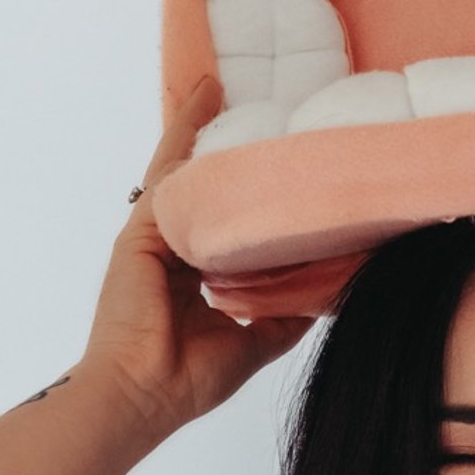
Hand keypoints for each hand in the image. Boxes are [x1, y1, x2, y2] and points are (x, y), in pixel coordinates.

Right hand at [78, 78, 323, 431]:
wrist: (146, 394)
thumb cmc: (191, 378)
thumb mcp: (259, 338)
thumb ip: (287, 309)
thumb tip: (330, 284)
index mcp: (194, 275)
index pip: (226, 221)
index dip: (250, 193)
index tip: (279, 166)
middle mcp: (174, 249)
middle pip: (205, 187)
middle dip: (225, 148)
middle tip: (260, 104)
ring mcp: (156, 235)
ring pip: (187, 170)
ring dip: (205, 126)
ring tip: (228, 80)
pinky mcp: (143, 227)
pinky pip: (170, 169)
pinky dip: (186, 129)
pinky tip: (207, 94)